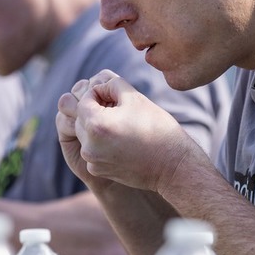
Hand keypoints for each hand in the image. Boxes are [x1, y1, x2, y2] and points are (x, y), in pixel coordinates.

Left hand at [59, 69, 208, 194]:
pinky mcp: (97, 171)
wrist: (172, 165)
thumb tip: (97, 84)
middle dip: (96, 110)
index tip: (118, 98)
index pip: (84, 99)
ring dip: (98, 126)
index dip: (100, 93)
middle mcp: (88, 146)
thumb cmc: (157, 128)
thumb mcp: (135, 97)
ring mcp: (91, 161)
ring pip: (85, 134)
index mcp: (96, 124)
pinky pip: (92, 149)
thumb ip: (111, 84)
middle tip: (120, 110)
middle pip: (82, 117)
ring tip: (122, 125)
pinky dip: (101, 143)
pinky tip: (122, 141)